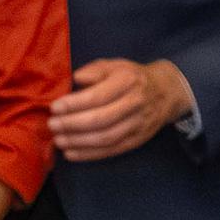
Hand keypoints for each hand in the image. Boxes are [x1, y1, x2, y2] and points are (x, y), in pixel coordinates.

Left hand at [49, 57, 191, 162]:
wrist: (166, 92)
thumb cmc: (131, 77)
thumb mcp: (114, 65)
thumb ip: (94, 70)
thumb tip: (76, 79)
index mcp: (127, 82)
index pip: (98, 96)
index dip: (74, 104)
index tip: (54, 107)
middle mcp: (135, 104)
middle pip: (101, 119)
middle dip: (72, 124)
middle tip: (52, 125)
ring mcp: (138, 124)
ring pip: (106, 138)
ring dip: (79, 142)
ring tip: (58, 140)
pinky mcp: (137, 140)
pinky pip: (112, 150)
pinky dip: (90, 154)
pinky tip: (71, 153)